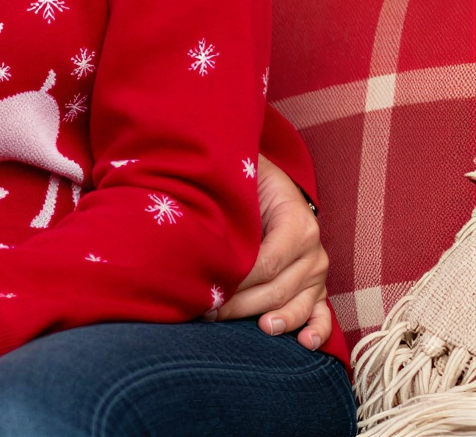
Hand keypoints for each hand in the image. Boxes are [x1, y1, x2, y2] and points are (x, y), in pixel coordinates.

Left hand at [216, 154, 332, 350]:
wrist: (272, 182)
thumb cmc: (250, 182)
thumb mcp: (243, 184)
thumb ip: (232, 206)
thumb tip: (203, 236)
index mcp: (298, 224)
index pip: (267, 263)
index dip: (238, 280)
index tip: (208, 289)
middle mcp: (313, 251)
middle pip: (277, 288)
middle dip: (241, 304)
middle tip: (208, 312)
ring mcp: (317, 272)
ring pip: (295, 304)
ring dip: (272, 320)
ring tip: (253, 329)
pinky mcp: (317, 287)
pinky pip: (322, 312)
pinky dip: (317, 330)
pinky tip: (304, 343)